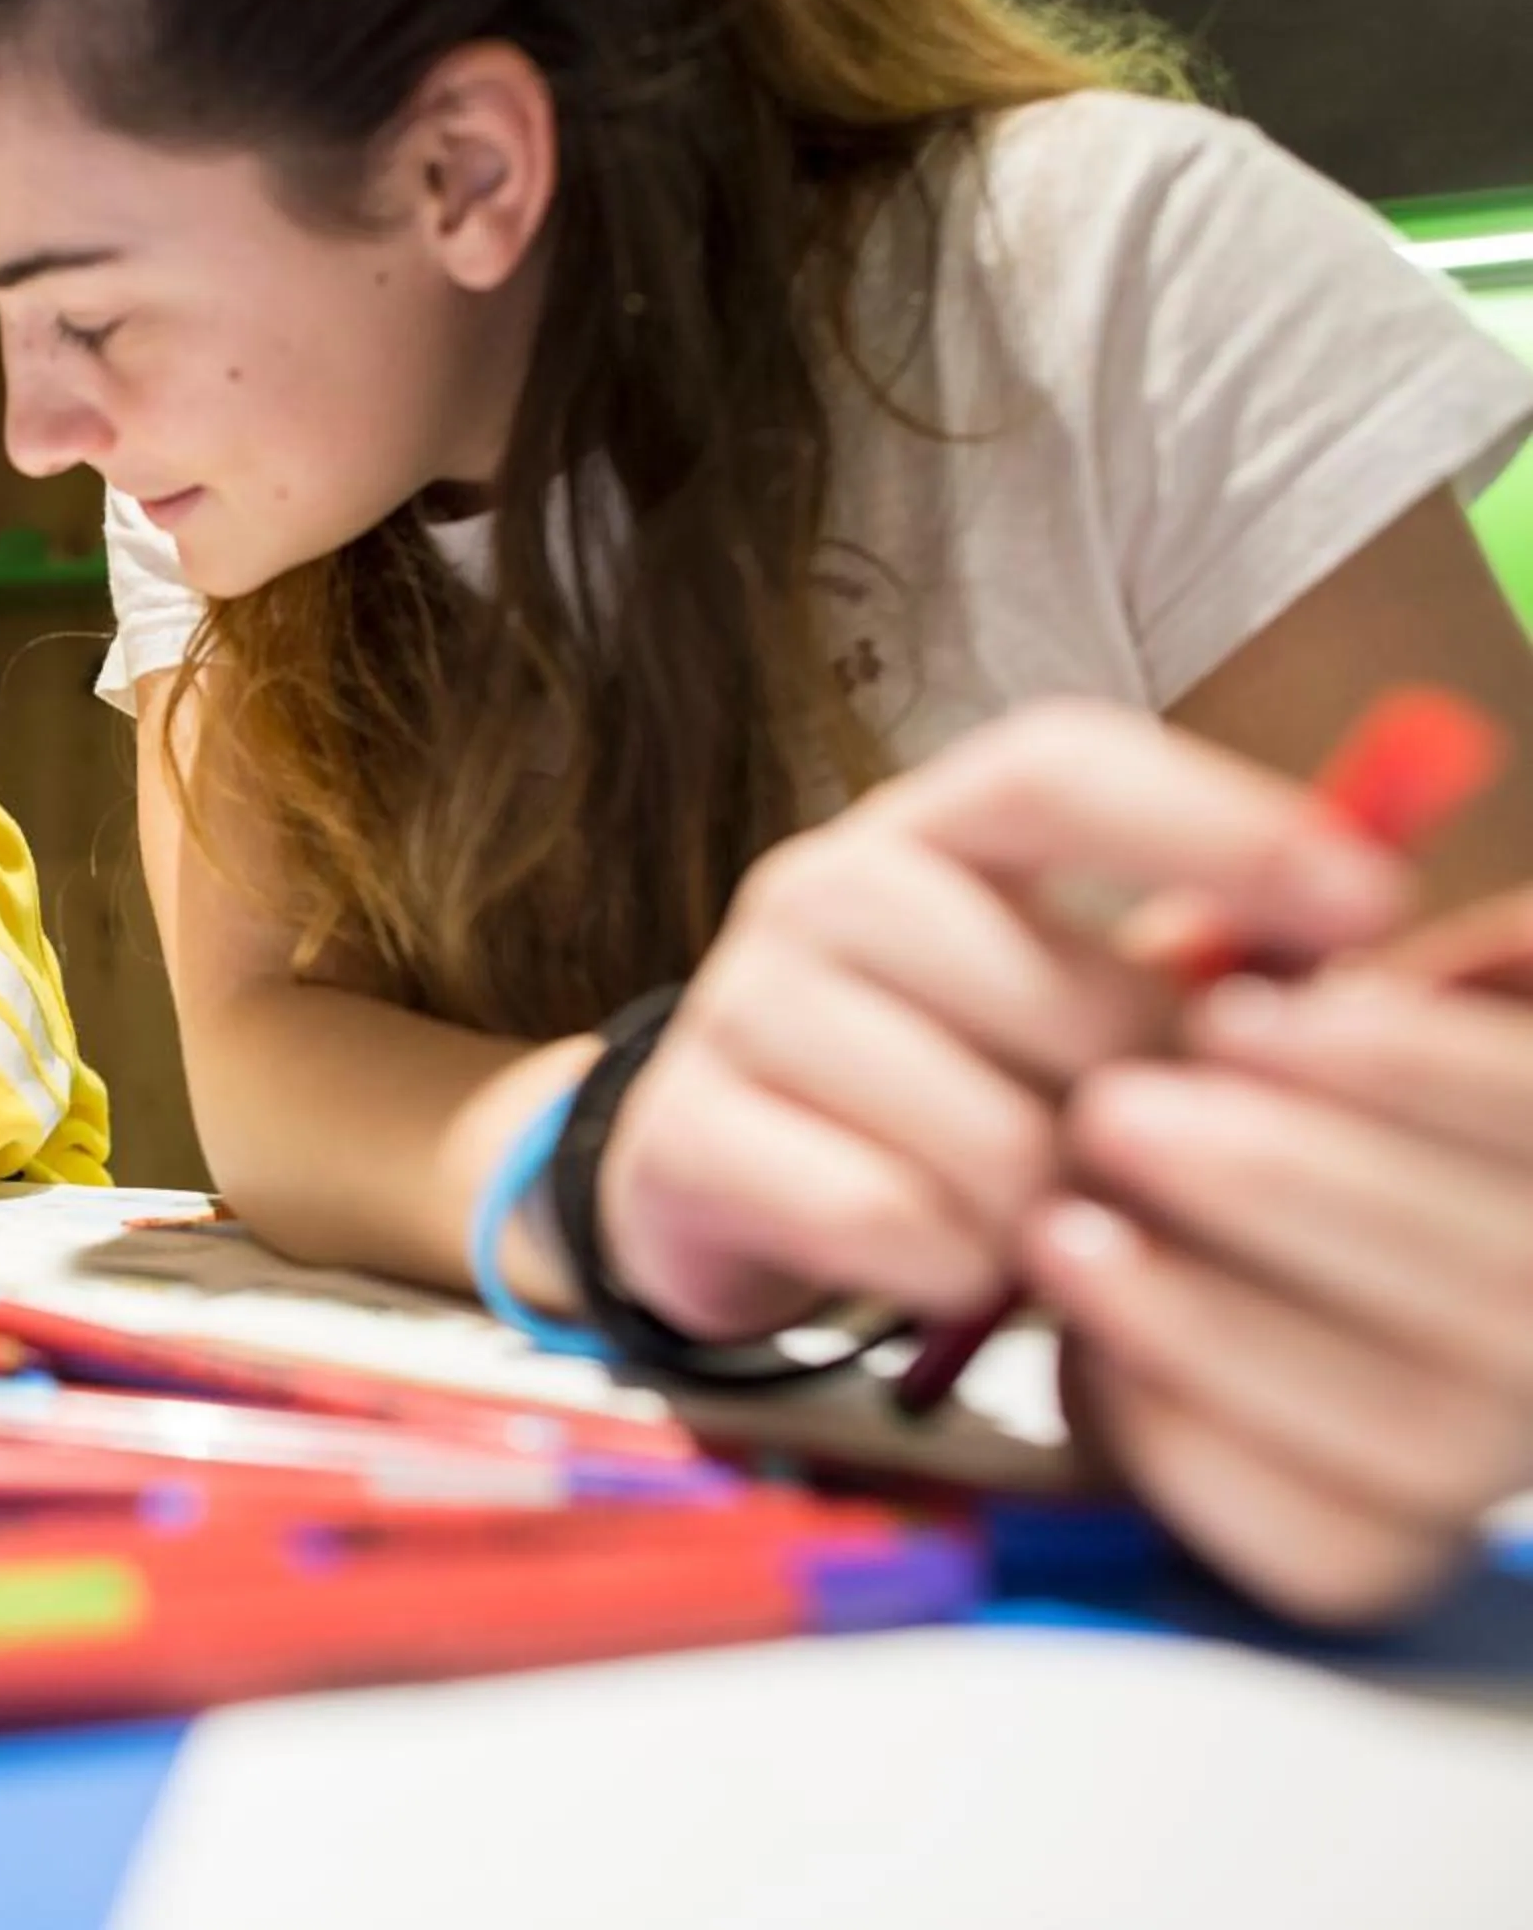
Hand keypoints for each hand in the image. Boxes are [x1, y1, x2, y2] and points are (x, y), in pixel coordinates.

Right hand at [598, 702, 1411, 1341]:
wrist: (717, 1175)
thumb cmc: (939, 1079)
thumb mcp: (1058, 997)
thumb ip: (1192, 966)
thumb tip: (1351, 963)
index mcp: (931, 828)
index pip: (1062, 770)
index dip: (1216, 823)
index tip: (1364, 905)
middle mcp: (821, 888)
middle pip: (1060, 993)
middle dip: (1139, 1112)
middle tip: (1136, 1164)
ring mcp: (736, 1004)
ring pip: (982, 1135)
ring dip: (1043, 1216)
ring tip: (1033, 1228)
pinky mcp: (678, 1133)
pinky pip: (879, 1219)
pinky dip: (946, 1271)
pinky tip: (945, 1268)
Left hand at [1019, 946, 1532, 1625]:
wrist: (1149, 1249)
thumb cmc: (1242, 1103)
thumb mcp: (1303, 1016)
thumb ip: (1329, 980)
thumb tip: (1288, 924)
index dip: (1420, 1073)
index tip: (1247, 1013)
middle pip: (1509, 1290)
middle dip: (1293, 1190)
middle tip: (1114, 1112)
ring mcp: (1484, 1461)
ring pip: (1409, 1426)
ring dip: (1216, 1320)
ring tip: (1059, 1229)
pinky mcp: (1372, 1552)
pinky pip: (1312, 1534)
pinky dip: (1190, 1437)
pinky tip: (1082, 1349)